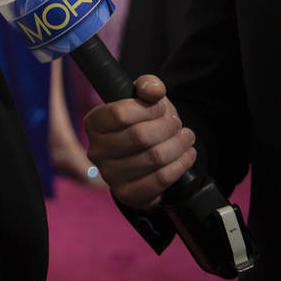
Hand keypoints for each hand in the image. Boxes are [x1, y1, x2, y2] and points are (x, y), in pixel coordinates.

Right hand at [83, 75, 196, 209]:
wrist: (145, 153)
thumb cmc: (142, 121)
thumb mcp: (143, 97)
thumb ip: (148, 86)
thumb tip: (154, 91)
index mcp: (94, 123)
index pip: (121, 114)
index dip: (149, 109)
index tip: (162, 107)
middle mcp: (96, 151)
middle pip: (140, 136)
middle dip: (167, 127)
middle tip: (178, 124)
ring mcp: (110, 176)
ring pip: (154, 158)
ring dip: (178, 145)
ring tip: (187, 137)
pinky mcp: (127, 194)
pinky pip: (160, 179)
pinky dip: (180, 165)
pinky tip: (187, 155)